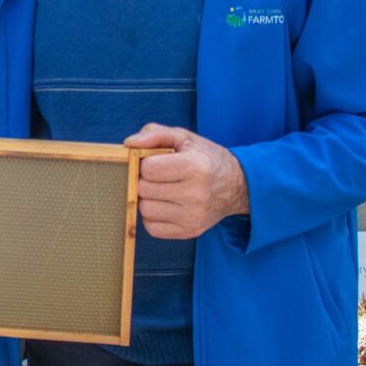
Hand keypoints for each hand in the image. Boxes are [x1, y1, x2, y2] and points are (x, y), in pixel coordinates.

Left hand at [125, 124, 248, 239]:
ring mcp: (194, 216)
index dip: (146, 163)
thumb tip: (128, 144)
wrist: (237, 185)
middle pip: (143, 190)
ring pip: (145, 210)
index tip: (156, 162)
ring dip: (147, 199)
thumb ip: (154, 134)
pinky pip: (152, 228)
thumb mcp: (184, 137)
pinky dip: (153, 216)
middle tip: (158, 177)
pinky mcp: (190, 232)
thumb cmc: (205, 158)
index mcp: (195, 167)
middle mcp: (196, 194)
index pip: (148, 169)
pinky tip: (165, 205)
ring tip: (162, 190)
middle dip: (145, 181)